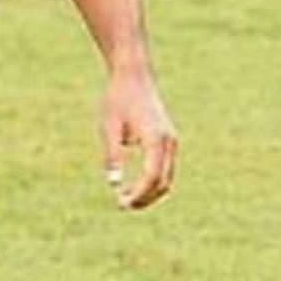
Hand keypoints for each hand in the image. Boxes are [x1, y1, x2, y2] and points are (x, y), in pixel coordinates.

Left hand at [99, 70, 176, 209]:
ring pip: (167, 178)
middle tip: (123, 205)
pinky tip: (135, 185)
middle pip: (164, 182)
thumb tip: (113, 183)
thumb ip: (112, 155)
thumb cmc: (118, 99)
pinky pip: (165, 168)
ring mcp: (171, 140)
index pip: (152, 177)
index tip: (121, 203)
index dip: (138, 194)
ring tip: (127, 198)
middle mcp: (168, 141)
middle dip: (145, 198)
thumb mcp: (109, 127)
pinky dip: (154, 181)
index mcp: (155, 138)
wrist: (133, 75)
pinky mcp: (168, 139)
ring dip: (150, 192)